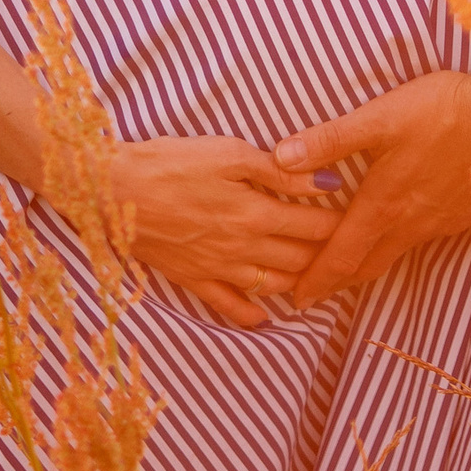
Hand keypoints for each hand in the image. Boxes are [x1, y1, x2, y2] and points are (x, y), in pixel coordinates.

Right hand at [106, 136, 342, 330]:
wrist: (111, 189)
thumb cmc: (169, 163)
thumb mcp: (228, 154)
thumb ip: (279, 172)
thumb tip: (326, 183)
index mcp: (255, 213)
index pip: (313, 225)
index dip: (340, 223)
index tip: (358, 218)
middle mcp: (242, 249)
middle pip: (300, 259)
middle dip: (328, 255)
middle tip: (347, 250)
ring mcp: (217, 269)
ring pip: (274, 286)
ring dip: (300, 283)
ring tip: (318, 276)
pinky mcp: (192, 280)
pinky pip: (229, 307)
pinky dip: (252, 316)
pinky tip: (267, 317)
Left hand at [273, 72, 470, 304]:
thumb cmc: (441, 112)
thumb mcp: (380, 118)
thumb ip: (330, 139)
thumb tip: (280, 157)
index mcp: (383, 206)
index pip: (341, 256)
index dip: (316, 280)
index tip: (296, 302)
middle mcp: (409, 224)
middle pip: (366, 266)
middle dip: (336, 283)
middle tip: (312, 297)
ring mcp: (438, 223)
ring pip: (394, 255)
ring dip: (365, 268)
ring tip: (346, 273)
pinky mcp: (461, 216)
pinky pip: (421, 242)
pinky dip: (397, 249)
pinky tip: (396, 237)